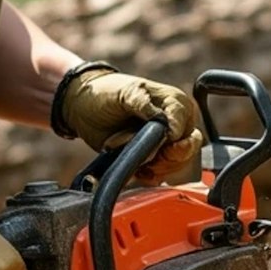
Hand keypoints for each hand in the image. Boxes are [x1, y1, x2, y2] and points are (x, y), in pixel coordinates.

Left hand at [58, 65, 201, 183]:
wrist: (83, 107)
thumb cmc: (105, 93)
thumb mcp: (124, 92)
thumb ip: (145, 104)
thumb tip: (164, 121)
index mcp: (175, 103)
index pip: (185, 129)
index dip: (171, 140)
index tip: (155, 143)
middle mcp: (176, 122)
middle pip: (187, 150)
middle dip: (166, 158)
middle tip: (146, 157)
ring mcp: (166, 142)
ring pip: (176, 165)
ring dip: (153, 166)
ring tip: (129, 153)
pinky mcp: (154, 157)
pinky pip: (162, 175)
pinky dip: (149, 176)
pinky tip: (135, 169)